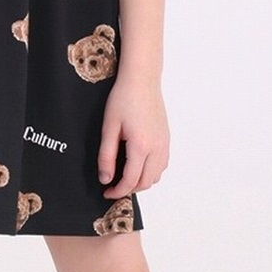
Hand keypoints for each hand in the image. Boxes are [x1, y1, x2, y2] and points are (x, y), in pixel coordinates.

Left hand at [97, 76, 169, 198]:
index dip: (117, 191)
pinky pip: (162, 165)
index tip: (106, 192)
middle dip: (129, 188)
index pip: (130, 180)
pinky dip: (151, 171)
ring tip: (124, 176)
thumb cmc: (123, 98)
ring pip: (156, 176)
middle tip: (113, 186)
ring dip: (141, 181)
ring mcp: (165, 144)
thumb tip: (105, 178)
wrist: (142, 79)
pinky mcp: (167, 139)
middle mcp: (157, 148)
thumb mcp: (109, 126)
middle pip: (145, 182)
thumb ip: (106, 155)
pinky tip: (138, 164)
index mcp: (141, 146)